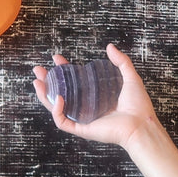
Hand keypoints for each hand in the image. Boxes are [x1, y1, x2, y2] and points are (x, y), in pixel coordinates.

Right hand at [32, 44, 159, 149]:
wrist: (141, 124)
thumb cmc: (138, 105)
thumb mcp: (129, 77)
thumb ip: (121, 61)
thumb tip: (109, 47)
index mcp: (95, 96)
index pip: (74, 82)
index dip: (63, 70)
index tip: (56, 59)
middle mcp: (86, 107)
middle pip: (60, 93)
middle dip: (47, 82)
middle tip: (38, 70)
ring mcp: (82, 118)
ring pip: (56, 108)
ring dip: (44, 95)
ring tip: (37, 82)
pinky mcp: (81, 129)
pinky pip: (62, 121)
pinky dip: (56, 111)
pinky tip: (58, 98)